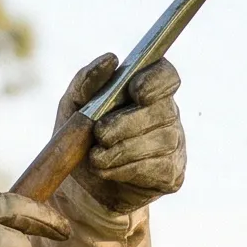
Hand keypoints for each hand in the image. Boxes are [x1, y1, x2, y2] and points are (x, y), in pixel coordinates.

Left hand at [58, 54, 184, 213]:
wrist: (77, 187)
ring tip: (95, 157)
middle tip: (100, 134)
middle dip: (127, 123)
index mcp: (146, 89)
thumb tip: (110, 59)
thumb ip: (87, 81)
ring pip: (160, 140)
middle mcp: (166, 114)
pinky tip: (106, 170)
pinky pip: (157, 167)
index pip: (166, 75)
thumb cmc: (80, 137)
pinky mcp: (171, 174)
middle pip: (162, 110)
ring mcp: (174, 145)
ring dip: (123, 149)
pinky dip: (126, 169)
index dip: (155, 81)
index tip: (134, 91)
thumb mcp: (73, 106)